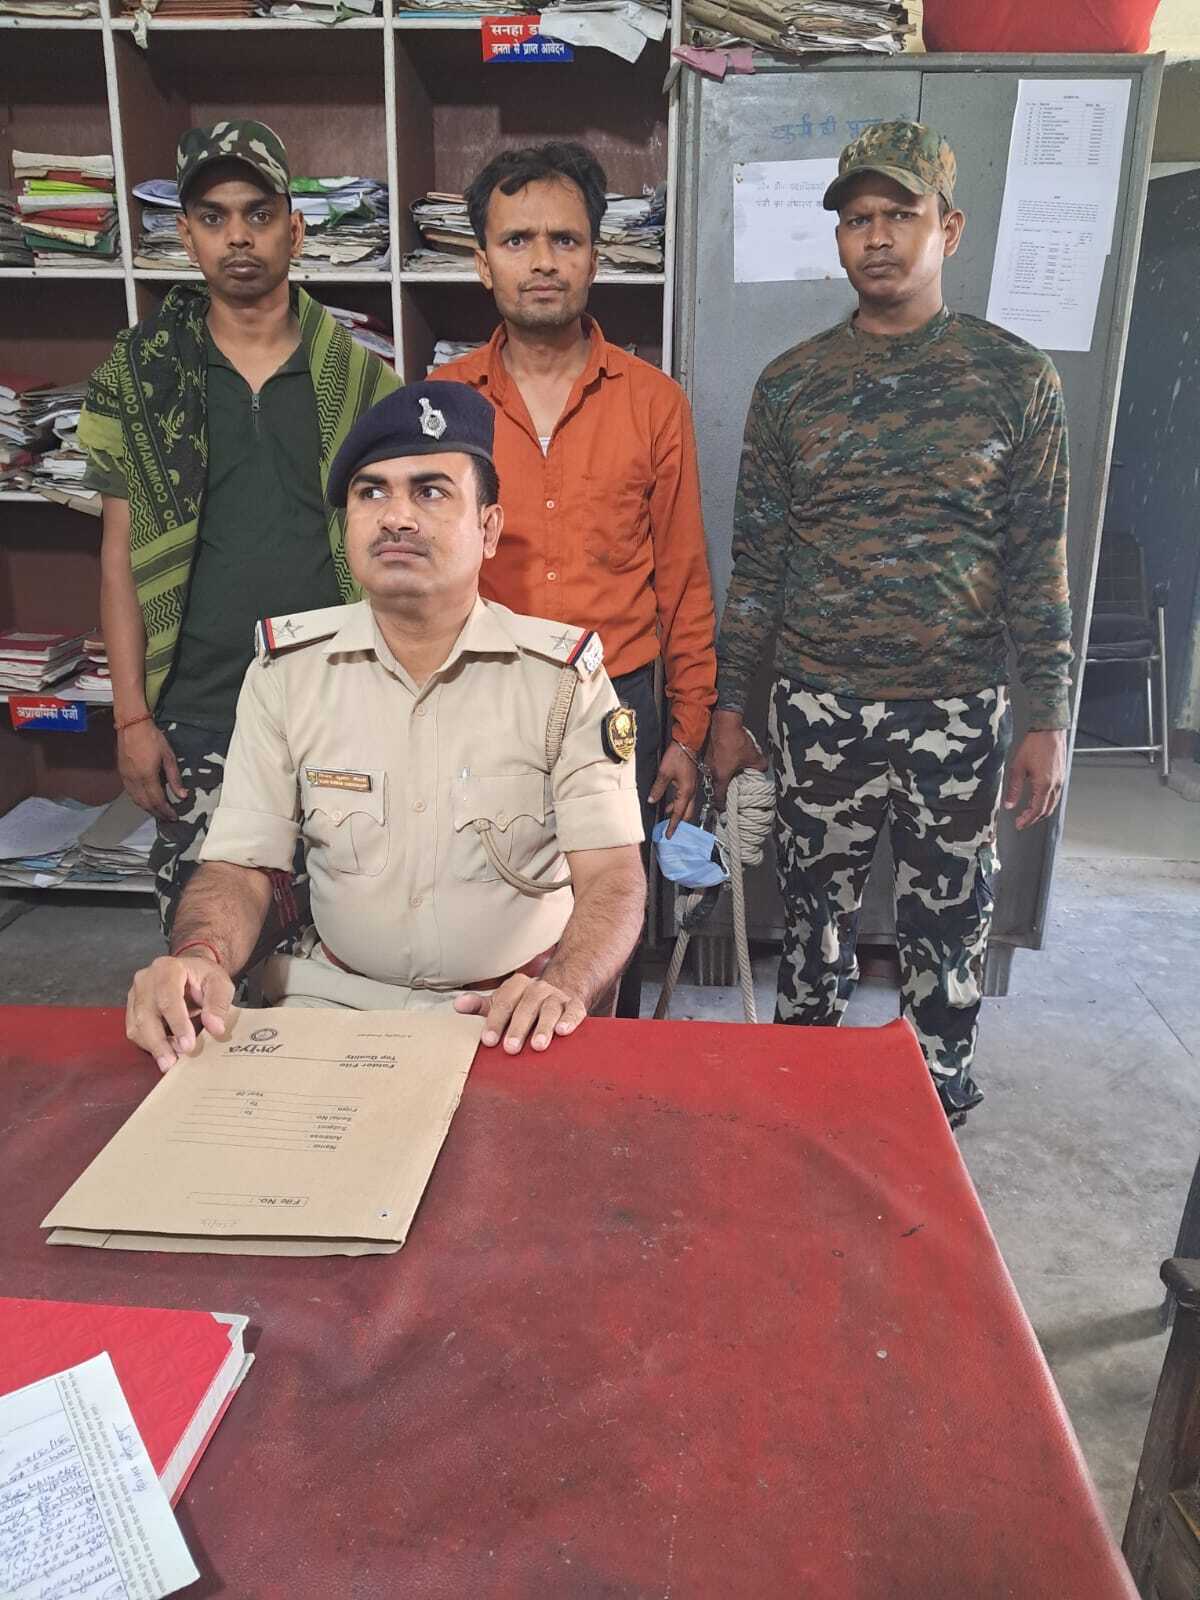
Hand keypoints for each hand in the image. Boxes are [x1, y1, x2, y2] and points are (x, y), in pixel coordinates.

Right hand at [118, 719, 186, 821]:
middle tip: (167, 818)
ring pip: (136, 800)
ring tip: (158, 812)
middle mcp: (135, 780)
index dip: (166, 811)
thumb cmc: (153, 739)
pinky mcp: (122, 774)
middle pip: (146, 804)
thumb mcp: (169, 757)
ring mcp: (126, 778)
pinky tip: (146, 801)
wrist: (132, 726)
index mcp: (147, 776)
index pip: (157, 800)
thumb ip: (175, 778)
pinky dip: (139, 801)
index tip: (174, 817)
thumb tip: (182, 795)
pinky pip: (131, 793)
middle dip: (157, 813)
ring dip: (147, 809)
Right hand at [125, 953, 233, 1072]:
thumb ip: (219, 1004)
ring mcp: (135, 993)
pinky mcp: (132, 1007)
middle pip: (146, 1014)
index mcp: (168, 968)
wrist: (189, 971)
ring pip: (137, 1025)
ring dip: (153, 1047)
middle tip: (173, 1063)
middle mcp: (146, 979)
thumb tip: (215, 1028)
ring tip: (171, 1061)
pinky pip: (135, 1031)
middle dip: (160, 1042)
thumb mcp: (220, 984)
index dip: (177, 1024)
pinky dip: (149, 1045)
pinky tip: (165, 1052)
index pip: (168, 998)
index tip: (188, 1046)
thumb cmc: (204, 978)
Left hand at [455, 972, 586, 1053]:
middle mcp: (538, 988)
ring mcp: (557, 996)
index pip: (504, 1002)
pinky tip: (563, 1032)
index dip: (495, 1021)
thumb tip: (458, 1006)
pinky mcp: (575, 1005)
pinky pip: (574, 1011)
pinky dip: (570, 1020)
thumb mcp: (502, 1003)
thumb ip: (480, 1006)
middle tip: (510, 1048)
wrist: (559, 993)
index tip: (488, 1041)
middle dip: (518, 1028)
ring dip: (544, 1027)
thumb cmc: (524, 1004)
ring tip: (538, 1046)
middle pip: (527, 1006)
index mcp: (517, 986)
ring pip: (550, 1009)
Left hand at [648, 742, 697, 836]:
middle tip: (670, 830)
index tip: (668, 835)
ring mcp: (692, 787)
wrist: (687, 743)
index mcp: (685, 792)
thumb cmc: (677, 757)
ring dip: (678, 814)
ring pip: (686, 806)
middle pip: (687, 813)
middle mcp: (691, 792)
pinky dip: (678, 804)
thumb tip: (652, 800)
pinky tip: (669, 805)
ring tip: (667, 819)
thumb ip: (658, 789)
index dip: (673, 825)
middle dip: (679, 823)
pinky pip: (685, 799)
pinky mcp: (690, 783)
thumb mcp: (664, 773)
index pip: (678, 814)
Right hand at [706, 708, 768, 811]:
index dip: (723, 806)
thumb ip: (759, 765)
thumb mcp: (752, 755)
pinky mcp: (707, 754)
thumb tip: (762, 769)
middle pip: (716, 788)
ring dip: (721, 780)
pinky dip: (719, 769)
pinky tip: (728, 764)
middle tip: (731, 795)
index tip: (727, 809)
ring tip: (731, 779)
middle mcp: (711, 772)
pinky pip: (712, 767)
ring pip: (713, 777)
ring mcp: (707, 763)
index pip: (719, 798)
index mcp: (721, 776)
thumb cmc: (736, 741)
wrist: (723, 722)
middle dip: (723, 793)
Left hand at [1002, 729, 1066, 829]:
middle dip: (1034, 818)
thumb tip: (1009, 805)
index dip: (1027, 820)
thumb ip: (1013, 789)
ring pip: (1052, 803)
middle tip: (1022, 822)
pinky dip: (1046, 802)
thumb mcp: (1018, 767)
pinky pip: (1055, 795)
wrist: (1049, 731)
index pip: (1037, 810)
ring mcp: (1060, 781)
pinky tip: (1038, 800)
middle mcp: (1055, 785)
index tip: (1019, 824)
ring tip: (1028, 813)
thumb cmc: (1034, 745)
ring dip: (1041, 811)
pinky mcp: (1061, 776)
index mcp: (1044, 785)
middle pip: (1046, 810)